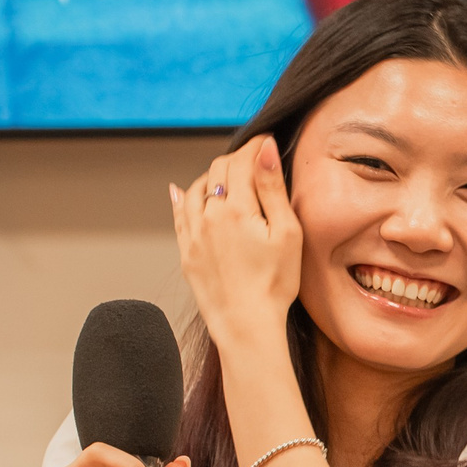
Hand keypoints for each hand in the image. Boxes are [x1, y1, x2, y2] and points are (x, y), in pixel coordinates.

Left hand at [170, 136, 301, 351]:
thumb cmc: (274, 283)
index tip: (266, 141)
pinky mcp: (187, 252)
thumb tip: (265, 149)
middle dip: (237, 159)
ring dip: (212, 177)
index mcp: (236, 208)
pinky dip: (183, 198)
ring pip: (195, 189)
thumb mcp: (287, 232)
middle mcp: (208, 215)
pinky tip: (182, 192)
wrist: (246, 325)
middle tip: (253, 159)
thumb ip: (273, 187)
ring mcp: (193, 234)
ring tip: (228, 178)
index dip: (255, 147)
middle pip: (218, 171)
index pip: (241, 161)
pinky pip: (179, 215)